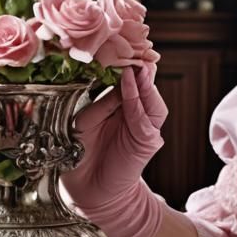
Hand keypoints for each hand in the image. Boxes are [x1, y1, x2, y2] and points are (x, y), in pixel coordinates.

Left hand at [62, 65, 166, 208]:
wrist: (84, 187)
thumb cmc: (82, 152)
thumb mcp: (88, 118)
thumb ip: (105, 101)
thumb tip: (120, 78)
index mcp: (124, 108)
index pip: (134, 83)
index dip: (132, 68)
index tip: (126, 49)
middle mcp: (139, 117)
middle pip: (149, 91)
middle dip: (144, 73)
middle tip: (137, 54)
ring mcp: (146, 131)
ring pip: (154, 105)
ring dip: (145, 87)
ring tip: (136, 70)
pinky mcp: (147, 144)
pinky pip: (145, 122)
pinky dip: (138, 106)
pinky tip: (130, 94)